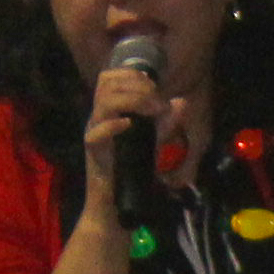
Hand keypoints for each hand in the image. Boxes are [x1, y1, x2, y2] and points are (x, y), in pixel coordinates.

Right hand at [76, 54, 187, 208]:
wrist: (117, 198)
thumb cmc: (132, 167)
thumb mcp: (153, 140)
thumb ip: (167, 121)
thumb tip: (181, 101)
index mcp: (109, 109)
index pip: (110, 77)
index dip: (132, 75)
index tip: (155, 88)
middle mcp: (99, 116)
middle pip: (106, 83)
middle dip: (136, 85)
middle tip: (157, 102)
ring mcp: (94, 131)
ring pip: (103, 102)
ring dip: (132, 100)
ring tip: (151, 111)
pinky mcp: (93, 150)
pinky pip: (96, 132)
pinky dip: (113, 125)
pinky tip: (130, 125)